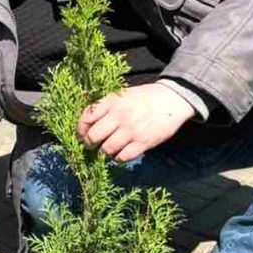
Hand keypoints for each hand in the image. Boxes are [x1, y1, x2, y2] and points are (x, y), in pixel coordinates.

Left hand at [77, 83, 195, 162]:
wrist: (172, 99)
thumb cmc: (145, 97)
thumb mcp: (122, 95)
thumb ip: (106, 106)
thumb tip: (87, 124)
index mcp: (112, 101)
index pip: (86, 118)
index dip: (80, 130)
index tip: (81, 135)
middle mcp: (119, 115)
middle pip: (93, 137)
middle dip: (89, 144)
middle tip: (92, 146)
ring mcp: (131, 130)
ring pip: (106, 149)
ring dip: (104, 152)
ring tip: (108, 149)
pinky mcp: (143, 142)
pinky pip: (122, 157)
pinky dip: (118, 158)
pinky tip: (120, 153)